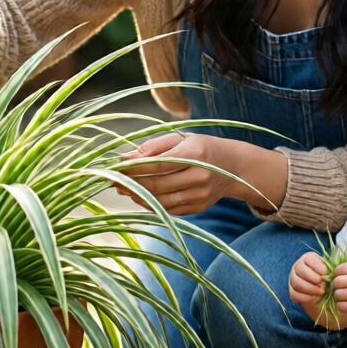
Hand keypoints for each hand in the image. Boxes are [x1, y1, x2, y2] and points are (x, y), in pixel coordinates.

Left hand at [115, 132, 240, 215]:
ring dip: (137, 196)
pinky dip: (151, 203)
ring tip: (122, 188)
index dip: (134, 167)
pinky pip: (168, 209)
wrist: (233, 168)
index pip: (158, 164)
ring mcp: (200, 195)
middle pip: (156, 184)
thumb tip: (128, 157)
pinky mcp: (198, 208)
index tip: (115, 165)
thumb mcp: (182, 138)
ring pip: (160, 200)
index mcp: (196, 153)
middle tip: (112, 179)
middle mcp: (200, 176)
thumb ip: (156, 145)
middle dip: (131, 182)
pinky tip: (140, 196)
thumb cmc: (201, 148)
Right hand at [288, 251, 326, 306]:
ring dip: (311, 289)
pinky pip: (294, 294)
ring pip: (296, 283)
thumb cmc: (325, 277)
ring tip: (320, 292)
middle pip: (300, 270)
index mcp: (306, 258)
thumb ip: (325, 269)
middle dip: (314, 279)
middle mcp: (296, 267)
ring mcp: (292, 279)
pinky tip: (314, 297)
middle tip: (323, 285)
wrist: (322, 290)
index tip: (325, 273)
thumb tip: (323, 273)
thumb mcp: (327, 269)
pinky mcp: (291, 291)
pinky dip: (305, 297)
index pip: (308, 259)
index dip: (318, 267)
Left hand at [331, 262, 346, 319]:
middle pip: (336, 282)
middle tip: (343, 286)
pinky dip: (341, 304)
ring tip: (346, 295)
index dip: (337, 272)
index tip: (341, 276)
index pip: (339, 269)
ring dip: (339, 294)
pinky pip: (340, 306)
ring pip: (337, 294)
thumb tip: (335, 272)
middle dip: (337, 284)